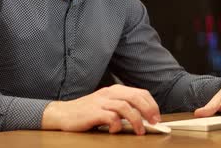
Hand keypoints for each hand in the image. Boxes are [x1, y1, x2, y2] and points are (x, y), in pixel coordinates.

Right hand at [41, 84, 160, 134]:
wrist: (63, 113)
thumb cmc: (87, 111)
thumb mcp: (107, 105)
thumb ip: (122, 107)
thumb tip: (143, 117)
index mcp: (115, 90)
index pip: (140, 92)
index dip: (151, 104)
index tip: (157, 116)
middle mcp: (109, 93)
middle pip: (135, 97)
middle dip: (148, 110)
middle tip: (153, 122)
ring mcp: (101, 102)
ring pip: (125, 107)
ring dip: (136, 120)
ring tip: (139, 131)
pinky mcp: (93, 112)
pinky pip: (111, 117)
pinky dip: (117, 125)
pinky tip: (116, 131)